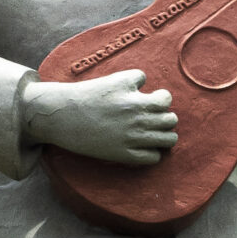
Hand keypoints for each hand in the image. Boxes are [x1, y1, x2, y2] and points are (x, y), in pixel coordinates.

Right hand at [23, 69, 177, 164]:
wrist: (65, 115)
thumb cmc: (89, 95)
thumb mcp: (114, 80)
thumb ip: (135, 80)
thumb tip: (149, 87)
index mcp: (136, 99)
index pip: (166, 99)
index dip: (161, 98)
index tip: (151, 99)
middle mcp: (138, 119)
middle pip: (171, 119)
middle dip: (166, 117)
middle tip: (154, 117)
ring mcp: (132, 138)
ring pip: (168, 139)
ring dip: (165, 135)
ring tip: (155, 133)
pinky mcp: (124, 154)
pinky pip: (153, 157)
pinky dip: (153, 153)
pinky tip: (144, 147)